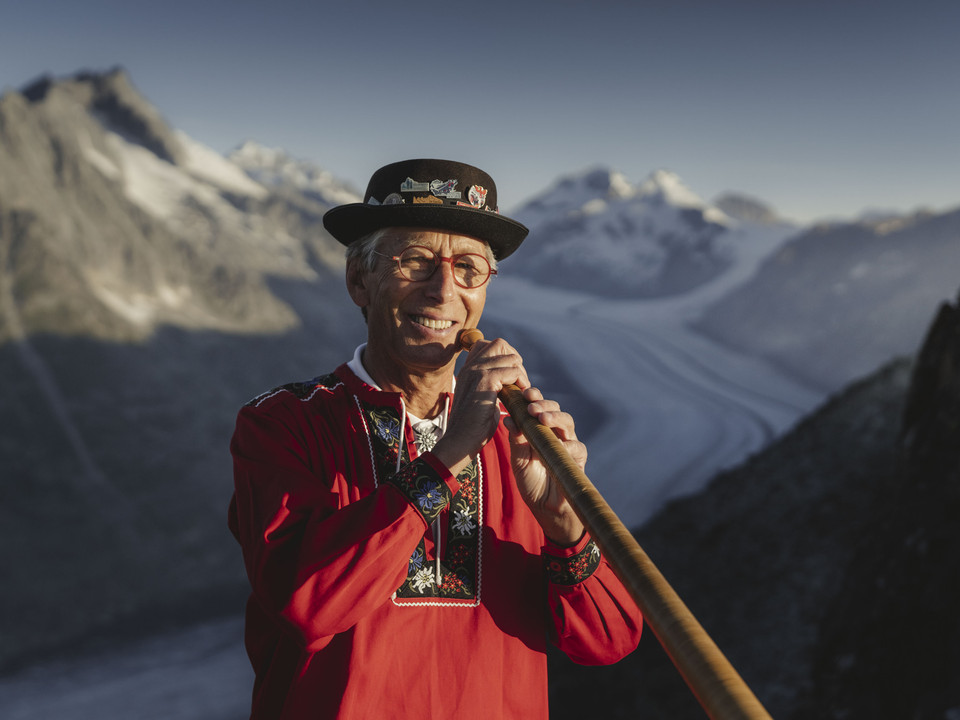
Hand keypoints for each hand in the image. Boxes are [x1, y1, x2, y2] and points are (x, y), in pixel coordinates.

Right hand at [432, 337, 529, 474]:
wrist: (460, 441)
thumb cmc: (473, 427)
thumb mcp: (482, 400)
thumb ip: (491, 387)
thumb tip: (507, 383)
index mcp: (468, 370)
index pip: (486, 345)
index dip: (504, 356)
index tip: (511, 376)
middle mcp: (471, 366)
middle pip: (499, 344)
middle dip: (515, 359)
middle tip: (519, 381)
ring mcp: (477, 371)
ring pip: (509, 356)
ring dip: (521, 373)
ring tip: (522, 390)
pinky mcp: (485, 381)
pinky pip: (513, 370)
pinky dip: (521, 381)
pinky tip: (520, 396)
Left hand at [505, 387, 585, 545]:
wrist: (544, 507)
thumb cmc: (531, 481)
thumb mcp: (518, 460)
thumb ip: (516, 441)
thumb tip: (507, 419)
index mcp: (540, 430)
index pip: (538, 408)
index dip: (533, 398)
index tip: (523, 393)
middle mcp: (555, 433)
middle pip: (555, 410)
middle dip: (544, 404)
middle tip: (531, 405)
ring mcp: (568, 444)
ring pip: (567, 423)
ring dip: (555, 418)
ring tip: (542, 418)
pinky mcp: (578, 459)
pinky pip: (577, 447)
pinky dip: (568, 444)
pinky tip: (559, 444)